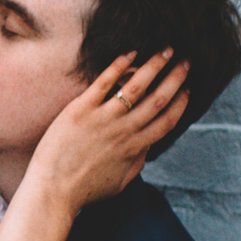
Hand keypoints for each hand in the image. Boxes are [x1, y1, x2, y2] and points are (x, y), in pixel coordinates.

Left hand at [27, 50, 189, 214]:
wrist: (52, 191)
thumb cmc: (84, 189)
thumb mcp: (120, 182)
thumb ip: (137, 163)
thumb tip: (149, 146)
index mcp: (135, 148)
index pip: (167, 120)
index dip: (181, 102)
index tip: (188, 88)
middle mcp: (124, 131)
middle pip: (159, 99)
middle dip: (176, 77)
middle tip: (186, 61)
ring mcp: (103, 119)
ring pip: (137, 86)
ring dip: (155, 65)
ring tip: (167, 49)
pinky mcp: (80, 110)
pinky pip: (104, 82)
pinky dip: (120, 66)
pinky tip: (131, 52)